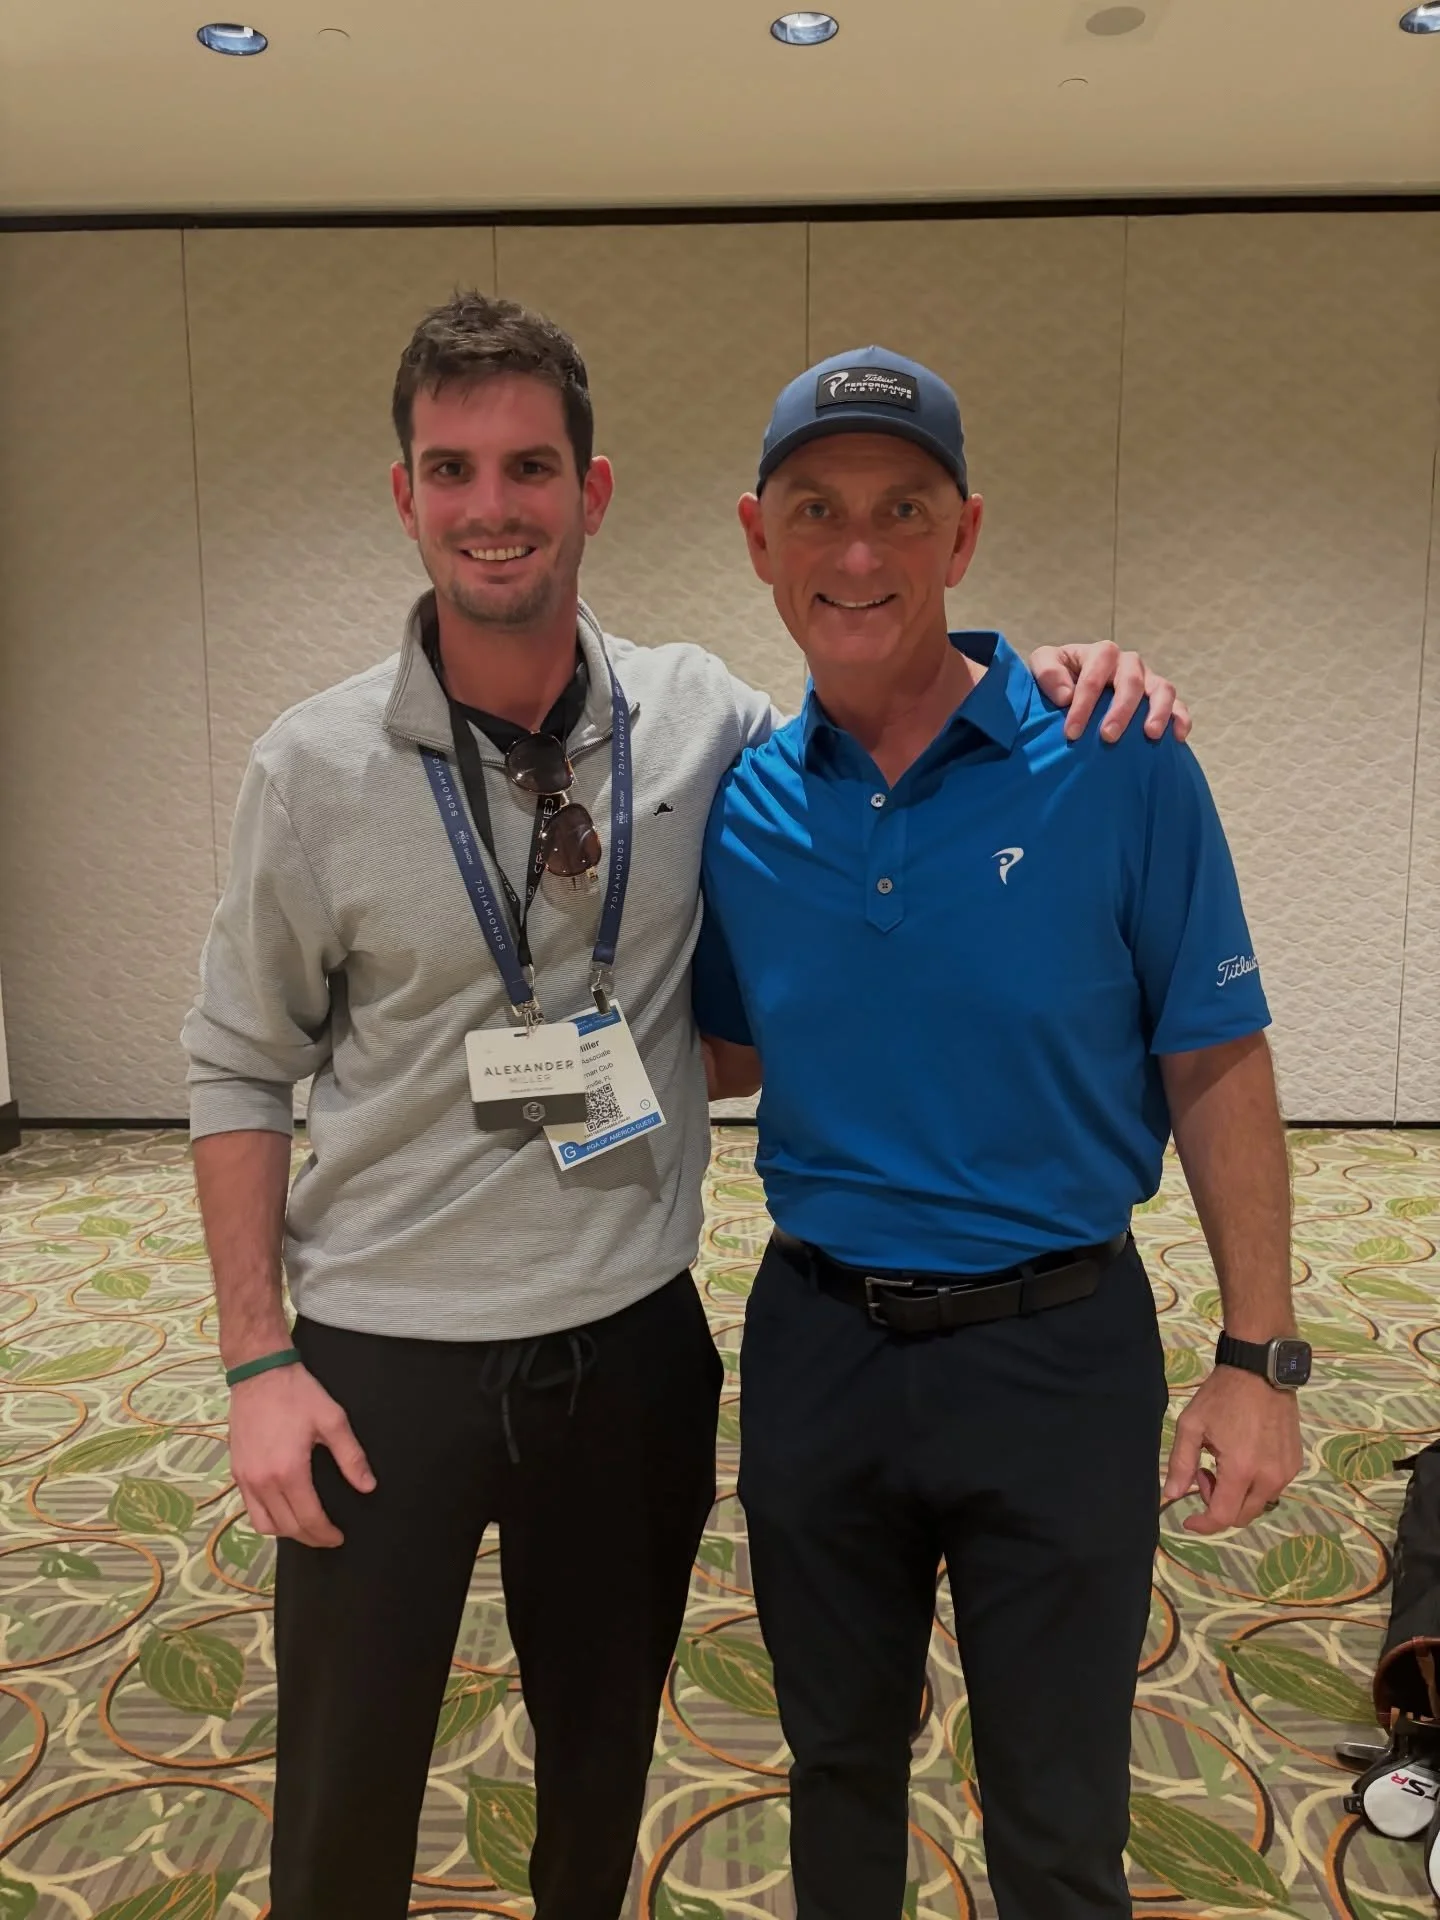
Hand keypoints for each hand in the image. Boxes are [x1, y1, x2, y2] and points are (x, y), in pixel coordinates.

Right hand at [228, 1363, 374, 1547]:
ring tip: (307, 1527)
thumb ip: (351, 1456)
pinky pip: (249, 1509)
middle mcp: (262, 1481)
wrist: (259, 1373)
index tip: (339, 1537)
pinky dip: (267, 1519)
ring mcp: (245, 1478)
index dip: (325, 1533)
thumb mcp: (332, 1420)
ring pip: (264, 1524)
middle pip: (287, 1527)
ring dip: (287, 1532)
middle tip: (328, 1537)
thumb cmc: (298, 1394)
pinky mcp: (236, 1471)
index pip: (308, 1518)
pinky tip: (283, 1511)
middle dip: (310, 1537)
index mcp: (288, 1471)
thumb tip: (367, 1486)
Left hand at [1028, 640, 1191, 744]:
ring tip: (1151, 734)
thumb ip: (1047, 671)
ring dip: (1158, 711)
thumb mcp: (1044, 664)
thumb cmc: (1059, 676)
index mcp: (1101, 653)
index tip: (1072, 733)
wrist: (1073, 684)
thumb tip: (1065, 695)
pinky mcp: (1161, 698)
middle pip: (1130, 682)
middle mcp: (1129, 663)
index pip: (1094, 677)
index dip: (1083, 705)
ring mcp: (1148, 679)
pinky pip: (1179, 705)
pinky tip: (1178, 737)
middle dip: (1120, 711)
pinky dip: (1180, 719)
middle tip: (1107, 737)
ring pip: (1162, 689)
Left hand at [1162, 1367, 1301, 1533]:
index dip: (1203, 1524)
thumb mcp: (1192, 1425)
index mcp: (1241, 1470)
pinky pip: (1272, 1488)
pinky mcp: (1295, 1463)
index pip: (1223, 1516)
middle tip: (1204, 1475)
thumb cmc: (1222, 1396)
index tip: (1188, 1518)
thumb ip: (1180, 1463)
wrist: (1260, 1371)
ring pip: (1258, 1504)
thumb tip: (1171, 1495)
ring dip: (1236, 1496)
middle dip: (1218, 1505)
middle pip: (1242, 1516)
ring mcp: (1286, 1472)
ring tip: (1222, 1464)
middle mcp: (1269, 1478)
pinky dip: (1253, 1485)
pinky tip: (1242, 1458)